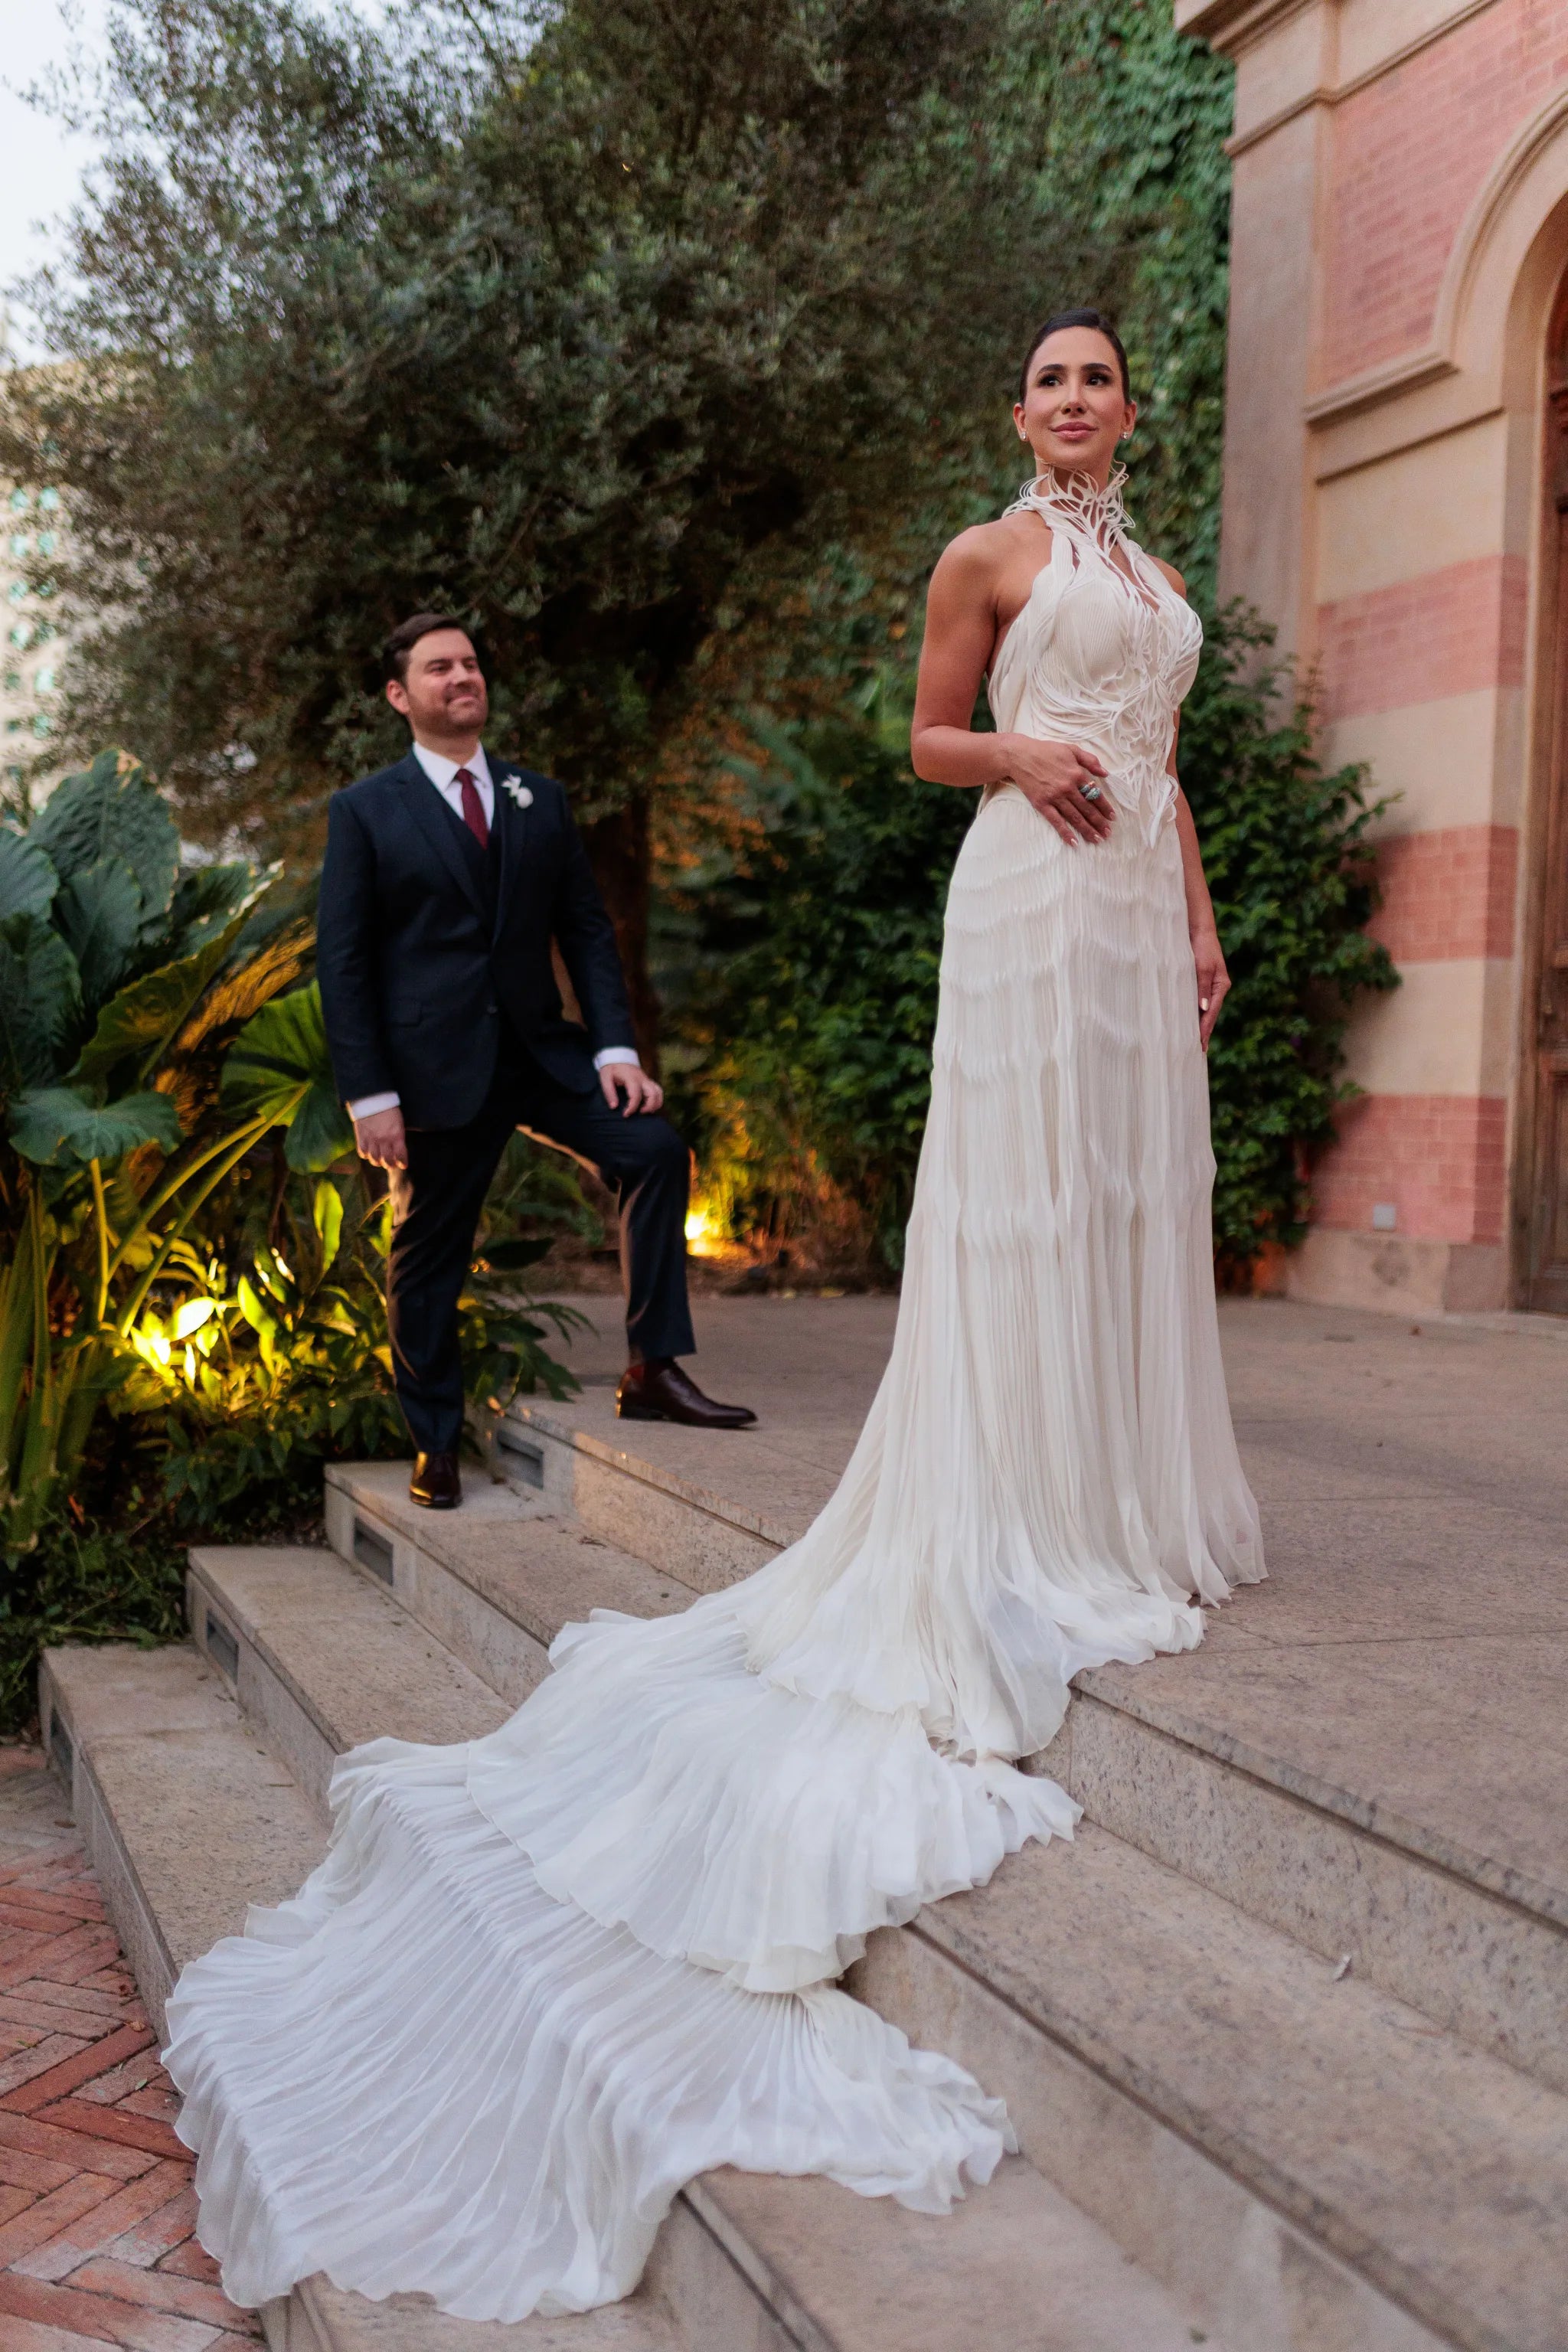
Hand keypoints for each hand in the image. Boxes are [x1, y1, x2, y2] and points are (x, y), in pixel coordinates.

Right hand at [353, 1106, 407, 1168]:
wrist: (372, 1097)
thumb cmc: (388, 1108)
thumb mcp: (399, 1122)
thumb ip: (399, 1136)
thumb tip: (398, 1149)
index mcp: (397, 1135)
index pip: (401, 1156)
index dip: (402, 1163)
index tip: (403, 1165)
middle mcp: (384, 1140)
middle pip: (387, 1161)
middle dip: (390, 1165)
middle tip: (391, 1164)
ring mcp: (372, 1139)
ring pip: (375, 1159)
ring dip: (378, 1162)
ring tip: (380, 1160)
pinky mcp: (361, 1137)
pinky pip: (363, 1153)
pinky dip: (366, 1155)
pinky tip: (369, 1153)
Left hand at [599, 1062, 664, 1116]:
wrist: (617, 1055)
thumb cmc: (611, 1068)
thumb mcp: (605, 1078)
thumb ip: (609, 1092)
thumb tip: (614, 1106)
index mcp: (631, 1078)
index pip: (636, 1095)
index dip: (632, 1107)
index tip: (625, 1114)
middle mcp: (642, 1079)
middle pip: (653, 1094)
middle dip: (649, 1106)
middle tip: (639, 1113)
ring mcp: (646, 1079)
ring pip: (658, 1092)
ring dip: (655, 1104)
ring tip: (646, 1111)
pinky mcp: (648, 1081)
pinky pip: (658, 1090)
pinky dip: (657, 1100)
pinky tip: (649, 1107)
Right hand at [1004, 735, 1114, 845]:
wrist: (1020, 756)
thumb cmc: (1046, 751)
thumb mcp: (1071, 749)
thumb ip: (1090, 760)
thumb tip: (1105, 773)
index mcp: (1077, 774)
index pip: (1095, 794)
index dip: (1105, 807)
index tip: (1112, 817)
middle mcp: (1068, 787)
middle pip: (1087, 809)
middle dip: (1099, 822)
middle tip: (1107, 833)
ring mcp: (1055, 797)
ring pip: (1075, 817)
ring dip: (1087, 829)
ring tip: (1097, 839)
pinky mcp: (1042, 804)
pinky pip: (1056, 821)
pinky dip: (1065, 832)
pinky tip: (1074, 842)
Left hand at [1191, 927, 1229, 1052]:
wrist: (1198, 930)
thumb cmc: (1202, 947)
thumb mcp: (1202, 968)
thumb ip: (1202, 988)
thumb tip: (1203, 1010)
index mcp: (1221, 986)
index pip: (1212, 1013)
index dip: (1205, 1029)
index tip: (1200, 1045)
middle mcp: (1217, 988)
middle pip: (1209, 1014)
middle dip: (1203, 1031)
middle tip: (1197, 1050)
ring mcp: (1209, 985)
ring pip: (1203, 1009)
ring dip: (1198, 1024)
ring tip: (1192, 1041)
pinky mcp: (1200, 981)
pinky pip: (1197, 1001)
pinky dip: (1193, 1012)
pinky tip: (1186, 1021)